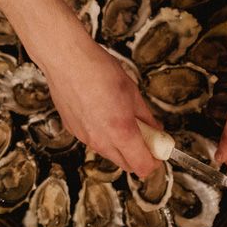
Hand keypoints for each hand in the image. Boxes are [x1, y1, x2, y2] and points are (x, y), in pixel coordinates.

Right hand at [36, 23, 161, 177]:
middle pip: (126, 164)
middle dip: (138, 156)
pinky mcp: (73, 131)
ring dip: (120, 146)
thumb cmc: (99, 71)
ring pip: (108, 153)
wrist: (67, 60)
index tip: (159, 152)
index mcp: (122, 132)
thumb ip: (146, 117)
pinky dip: (102, 135)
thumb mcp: (133, 93)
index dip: (154, 162)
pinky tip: (102, 114)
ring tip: (122, 120)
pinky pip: (93, 141)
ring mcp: (85, 138)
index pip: (142, 166)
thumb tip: (154, 128)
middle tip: (146, 137)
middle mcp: (101, 141)